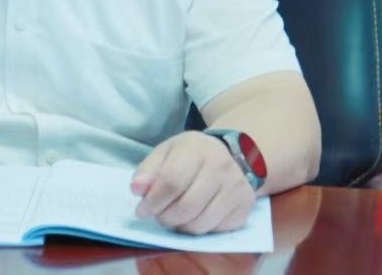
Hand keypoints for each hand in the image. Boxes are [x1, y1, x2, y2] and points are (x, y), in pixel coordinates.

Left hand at [131, 131, 254, 234]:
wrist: (231, 155)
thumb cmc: (191, 155)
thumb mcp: (166, 152)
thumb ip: (148, 169)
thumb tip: (136, 189)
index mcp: (198, 149)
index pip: (172, 181)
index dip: (153, 200)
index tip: (142, 210)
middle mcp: (221, 167)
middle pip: (187, 206)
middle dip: (165, 217)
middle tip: (158, 216)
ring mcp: (237, 189)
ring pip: (201, 224)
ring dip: (180, 227)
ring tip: (174, 216)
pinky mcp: (245, 208)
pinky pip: (215, 231)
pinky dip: (199, 229)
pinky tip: (194, 217)